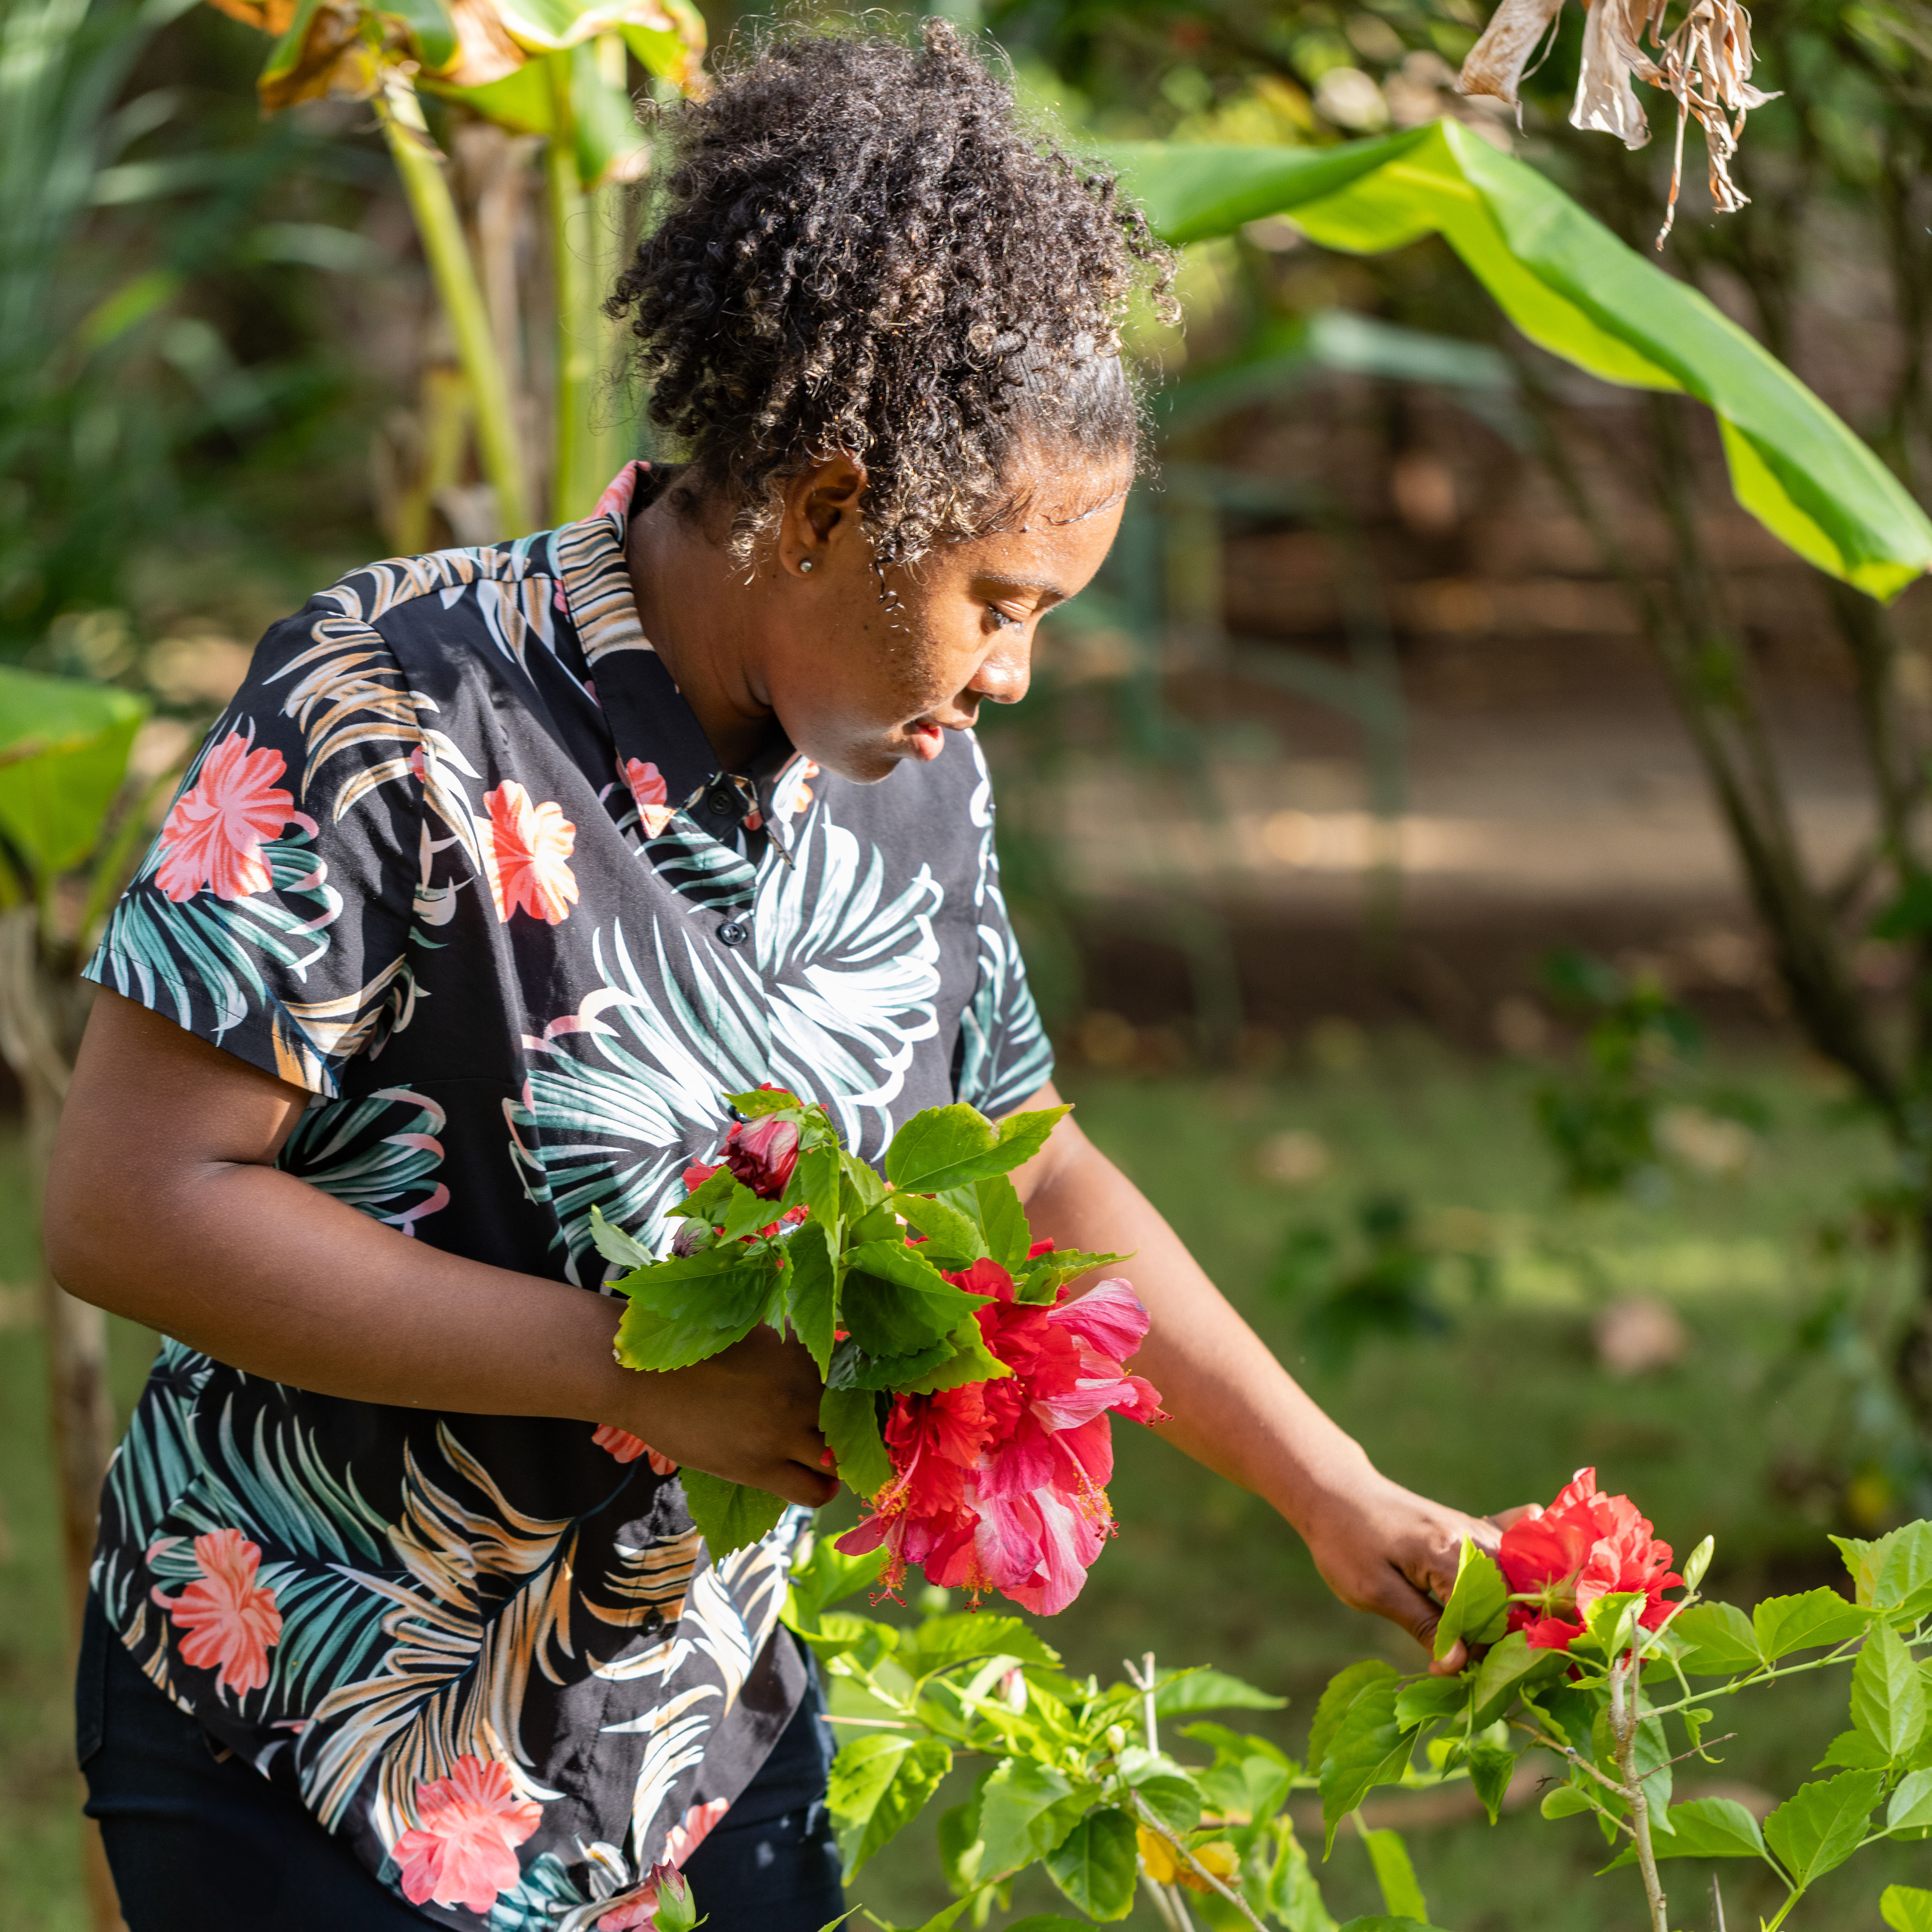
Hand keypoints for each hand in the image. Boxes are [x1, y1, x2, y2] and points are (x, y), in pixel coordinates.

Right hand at [607, 1326, 837, 1507]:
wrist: (640, 1376)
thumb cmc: (691, 1346)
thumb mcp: (752, 1331)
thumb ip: (789, 1342)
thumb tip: (820, 1345)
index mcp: (802, 1352)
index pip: (855, 1379)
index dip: (859, 1393)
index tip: (858, 1401)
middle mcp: (802, 1391)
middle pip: (854, 1420)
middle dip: (855, 1427)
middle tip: (850, 1433)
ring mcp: (782, 1431)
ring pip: (839, 1458)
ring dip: (841, 1460)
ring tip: (834, 1458)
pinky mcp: (760, 1468)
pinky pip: (813, 1490)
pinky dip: (823, 1489)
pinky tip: (820, 1481)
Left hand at [1295, 1466, 1531, 1674]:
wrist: (1336, 1492)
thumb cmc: (1346, 1542)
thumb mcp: (1374, 1591)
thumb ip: (1422, 1625)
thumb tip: (1461, 1665)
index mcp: (1449, 1554)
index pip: (1493, 1617)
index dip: (1479, 1650)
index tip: (1453, 1668)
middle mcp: (1473, 1538)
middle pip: (1513, 1601)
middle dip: (1497, 1636)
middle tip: (1463, 1656)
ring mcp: (1476, 1530)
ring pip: (1517, 1581)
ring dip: (1507, 1613)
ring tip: (1478, 1636)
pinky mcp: (1471, 1528)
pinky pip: (1512, 1547)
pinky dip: (1520, 1570)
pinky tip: (1517, 1589)